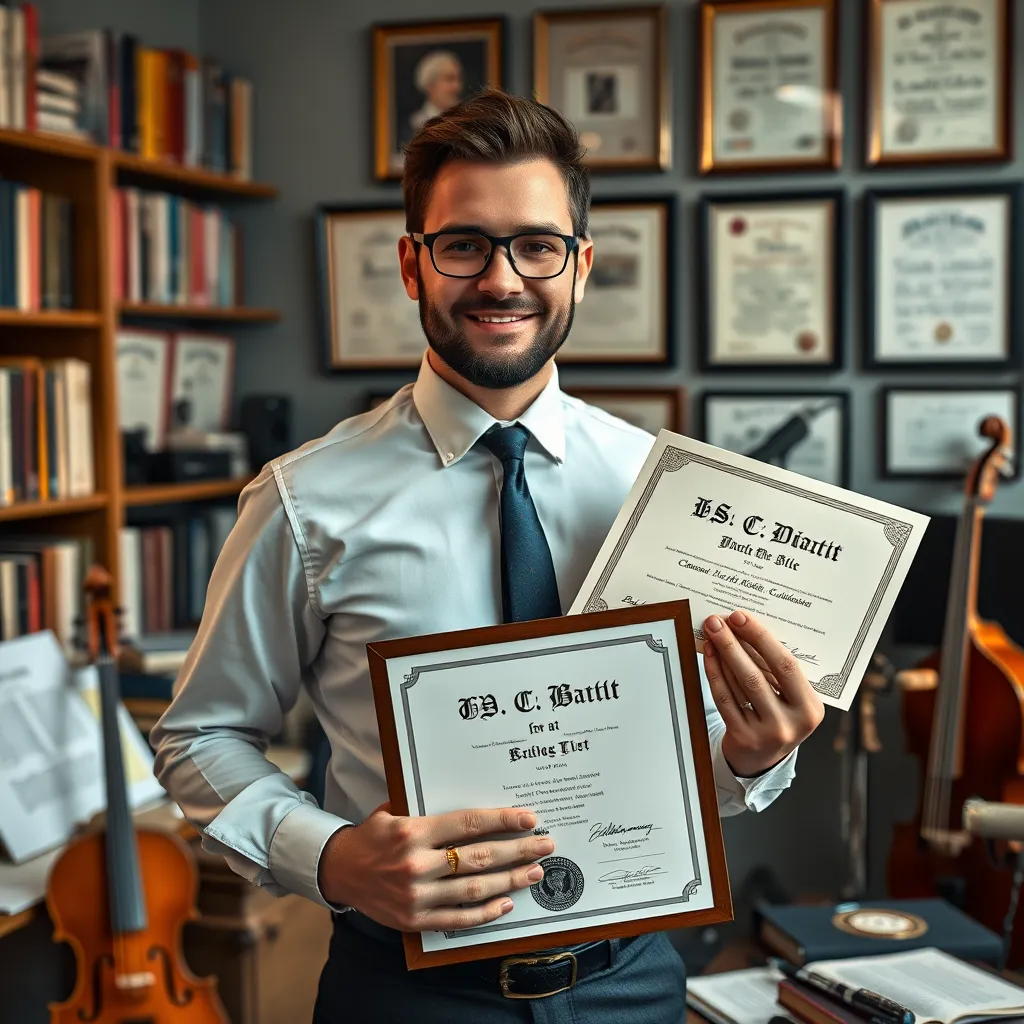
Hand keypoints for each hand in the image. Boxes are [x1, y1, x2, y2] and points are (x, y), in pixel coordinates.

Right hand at [317, 803, 553, 931]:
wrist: (339, 871)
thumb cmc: (373, 836)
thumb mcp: (394, 811)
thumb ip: (429, 808)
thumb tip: (475, 804)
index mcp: (412, 831)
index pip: (469, 824)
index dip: (503, 821)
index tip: (529, 818)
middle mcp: (415, 864)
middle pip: (478, 857)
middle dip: (517, 850)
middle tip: (544, 845)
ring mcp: (416, 896)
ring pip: (473, 889)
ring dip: (509, 880)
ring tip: (534, 872)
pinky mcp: (415, 921)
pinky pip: (458, 918)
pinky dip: (485, 912)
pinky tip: (507, 902)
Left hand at [702, 609, 824, 777]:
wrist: (762, 760)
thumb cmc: (777, 717)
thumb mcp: (790, 699)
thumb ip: (777, 672)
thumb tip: (746, 629)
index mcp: (811, 708)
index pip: (786, 666)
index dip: (761, 638)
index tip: (741, 617)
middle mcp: (792, 723)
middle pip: (758, 674)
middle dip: (735, 643)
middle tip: (718, 621)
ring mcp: (767, 733)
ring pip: (739, 685)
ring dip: (722, 654)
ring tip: (711, 633)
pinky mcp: (743, 738)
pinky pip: (724, 699)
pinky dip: (715, 674)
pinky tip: (709, 656)